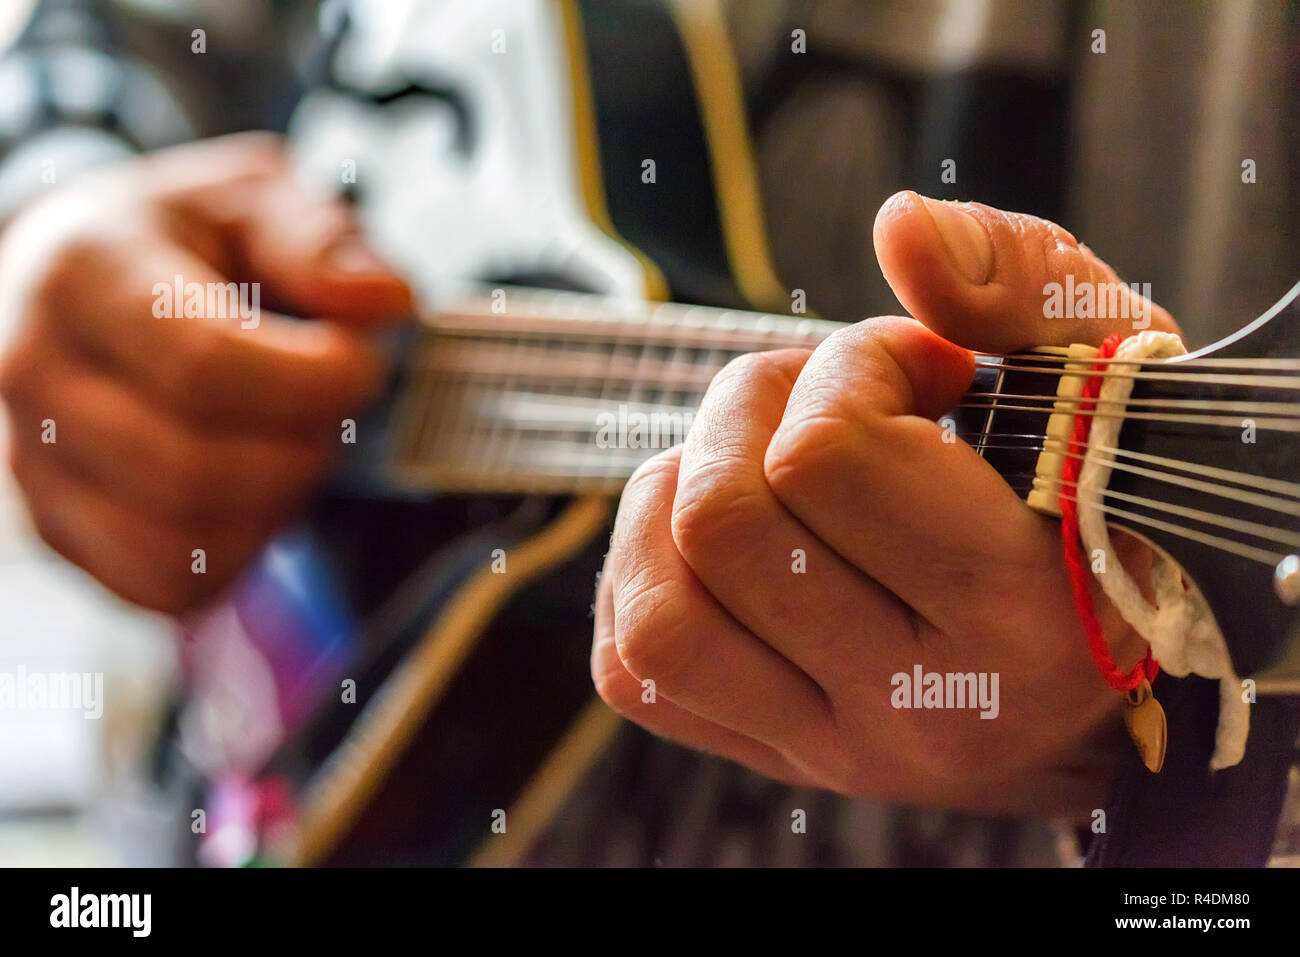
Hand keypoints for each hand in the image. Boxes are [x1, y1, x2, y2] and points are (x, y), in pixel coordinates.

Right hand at [0, 133, 411, 612]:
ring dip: (276, 504)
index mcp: (85, 273)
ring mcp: (32, 461)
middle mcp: (36, 373)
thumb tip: (382, 300)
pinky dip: (236, 554)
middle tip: (334, 405)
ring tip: (294, 441)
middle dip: (303, 446)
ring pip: (181, 540)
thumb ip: (320, 241)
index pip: (202, 365)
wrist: (78, 276)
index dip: (312, 380)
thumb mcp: (253, 200)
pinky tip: (257, 491)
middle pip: (195, 467)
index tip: (362, 362)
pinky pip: (162, 584)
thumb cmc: (181, 242)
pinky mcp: (57, 527)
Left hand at [592, 191, 1180, 815]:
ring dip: (679, 494)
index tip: (917, 367)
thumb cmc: (1105, 509)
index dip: (849, 367)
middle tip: (820, 397)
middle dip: (751, 406)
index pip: (826, 452)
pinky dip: (645, 578)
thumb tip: (898, 228)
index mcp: (1024, 610)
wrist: (1114, 682)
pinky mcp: (780, 762)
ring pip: (660, 609)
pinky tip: (712, 536)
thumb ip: (1024, 280)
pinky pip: (637, 671)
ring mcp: (840, 747)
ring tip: (757, 466)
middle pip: (722, 517)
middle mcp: (922, 704)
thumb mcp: (1110, 377)